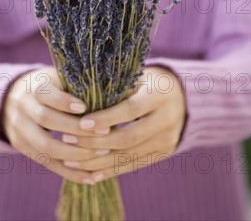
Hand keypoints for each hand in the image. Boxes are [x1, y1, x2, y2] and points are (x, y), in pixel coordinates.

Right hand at [0, 66, 112, 183]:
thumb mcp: (57, 79)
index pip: (47, 95)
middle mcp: (22, 108)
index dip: (64, 102)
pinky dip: (70, 172)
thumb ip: (76, 85)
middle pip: (47, 120)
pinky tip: (91, 177)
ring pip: (46, 147)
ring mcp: (19, 130)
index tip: (85, 107)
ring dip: (75, 154)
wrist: (12, 99)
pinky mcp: (23, 148)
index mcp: (33, 88)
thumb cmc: (49, 86)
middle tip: (105, 133)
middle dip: (77, 129)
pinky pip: (47, 164)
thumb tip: (112, 89)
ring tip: (102, 153)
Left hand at [59, 66, 186, 181]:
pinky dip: (111, 170)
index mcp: (160, 95)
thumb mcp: (137, 77)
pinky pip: (134, 165)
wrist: (181, 96)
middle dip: (96, 142)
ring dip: (98, 161)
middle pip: (128, 137)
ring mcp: (167, 140)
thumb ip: (116, 89)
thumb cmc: (148, 81)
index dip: (106, 118)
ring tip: (71, 160)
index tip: (82, 123)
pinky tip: (90, 173)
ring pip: (129, 156)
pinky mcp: (163, 153)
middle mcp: (167, 120)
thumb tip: (82, 99)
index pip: (130, 110)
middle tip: (68, 139)